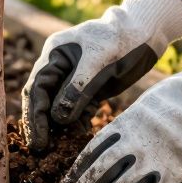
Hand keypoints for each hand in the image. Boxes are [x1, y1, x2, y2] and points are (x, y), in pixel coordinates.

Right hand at [21, 0, 181, 151]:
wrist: (145, 33)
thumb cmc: (120, 39)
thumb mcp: (98, 62)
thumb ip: (77, 89)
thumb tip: (57, 118)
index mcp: (54, 55)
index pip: (36, 88)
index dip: (35, 115)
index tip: (39, 138)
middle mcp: (59, 68)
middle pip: (43, 100)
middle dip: (41, 124)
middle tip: (40, 149)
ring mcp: (74, 79)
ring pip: (59, 107)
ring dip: (59, 127)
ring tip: (59, 149)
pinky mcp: (89, 89)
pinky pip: (77, 110)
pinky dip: (77, 123)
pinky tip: (80, 137)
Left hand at [59, 36, 181, 182]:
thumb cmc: (179, 100)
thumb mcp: (144, 106)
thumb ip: (125, 128)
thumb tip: (104, 151)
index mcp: (126, 123)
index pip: (91, 152)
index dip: (75, 172)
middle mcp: (136, 143)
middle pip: (99, 174)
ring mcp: (157, 161)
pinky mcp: (177, 176)